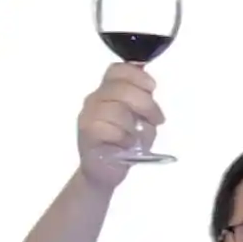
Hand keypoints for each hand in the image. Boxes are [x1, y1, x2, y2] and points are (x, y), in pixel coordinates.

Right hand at [76, 58, 165, 185]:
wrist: (106, 171)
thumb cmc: (126, 143)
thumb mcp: (142, 119)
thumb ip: (144, 102)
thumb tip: (148, 87)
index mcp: (108, 91)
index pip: (117, 70)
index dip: (137, 76)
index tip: (152, 88)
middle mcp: (95, 99)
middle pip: (121, 88)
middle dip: (145, 103)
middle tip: (156, 119)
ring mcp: (88, 116)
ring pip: (116, 110)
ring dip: (133, 126)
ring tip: (136, 138)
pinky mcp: (86, 134)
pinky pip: (108, 128)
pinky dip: (124, 137)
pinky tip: (126, 146)